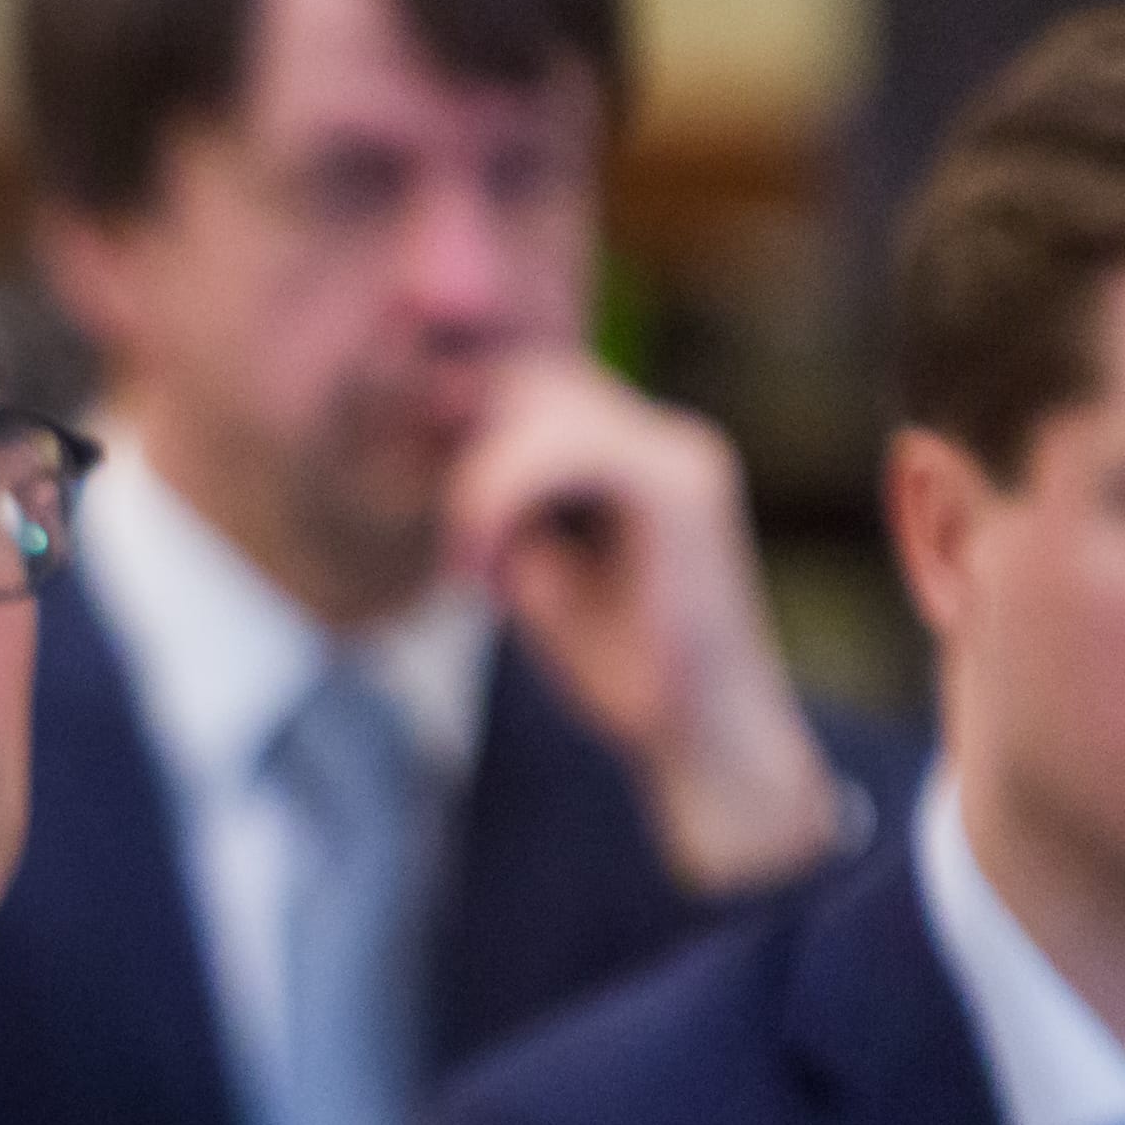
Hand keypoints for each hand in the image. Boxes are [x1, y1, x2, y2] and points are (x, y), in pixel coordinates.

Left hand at [444, 355, 844, 892]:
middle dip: (465, 442)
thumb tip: (437, 453)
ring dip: (481, 475)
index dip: (463, 426)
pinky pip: (566, 447)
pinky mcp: (681, 486)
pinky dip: (501, 493)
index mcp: (638, 456)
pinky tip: (480, 566)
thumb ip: (507, 512)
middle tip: (440, 535)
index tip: (415, 493)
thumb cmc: (631, 677)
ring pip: (544, 399)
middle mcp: (667, 437)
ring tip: (467, 562)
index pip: (534, 391)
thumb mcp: (543, 578)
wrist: (709, 745)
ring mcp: (680, 455)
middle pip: (535, 379)